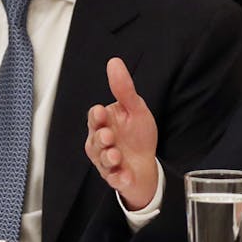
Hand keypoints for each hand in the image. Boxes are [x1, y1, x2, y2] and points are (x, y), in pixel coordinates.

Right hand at [85, 57, 160, 209]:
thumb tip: (114, 62)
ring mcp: (107, 162)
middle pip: (95, 141)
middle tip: (108, 136)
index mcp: (104, 124)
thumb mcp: (135, 108)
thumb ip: (124, 88)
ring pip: (102, 161)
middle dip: (101, 139)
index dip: (96, 116)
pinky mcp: (117, 178)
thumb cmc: (137, 134)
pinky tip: (125, 176)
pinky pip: (115, 179)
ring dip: (108, 158)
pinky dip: (119, 178)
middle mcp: (101, 143)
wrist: (146, 163)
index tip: (101, 112)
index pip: (95, 118)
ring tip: (116, 156)